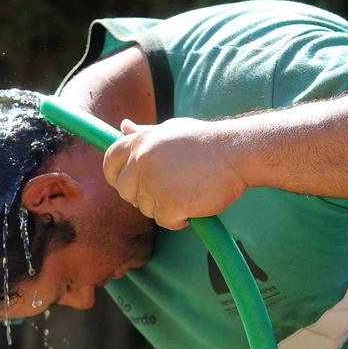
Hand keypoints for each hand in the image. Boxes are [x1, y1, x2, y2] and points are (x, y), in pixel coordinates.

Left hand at [102, 118, 247, 229]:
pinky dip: (178, 219)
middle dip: (141, 196)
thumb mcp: (171, 130)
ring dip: (164, 207)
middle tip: (167, 191)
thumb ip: (145, 133)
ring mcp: (155, 183)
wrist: (238, 152)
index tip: (125, 184)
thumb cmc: (206, 142)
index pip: (110, 162)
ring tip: (187, 193)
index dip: (115, 176)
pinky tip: (194, 205)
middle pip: (125, 191)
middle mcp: (142, 161)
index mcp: (140, 142)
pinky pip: (164, 221)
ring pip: (146, 208)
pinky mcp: (170, 203)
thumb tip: (123, 127)